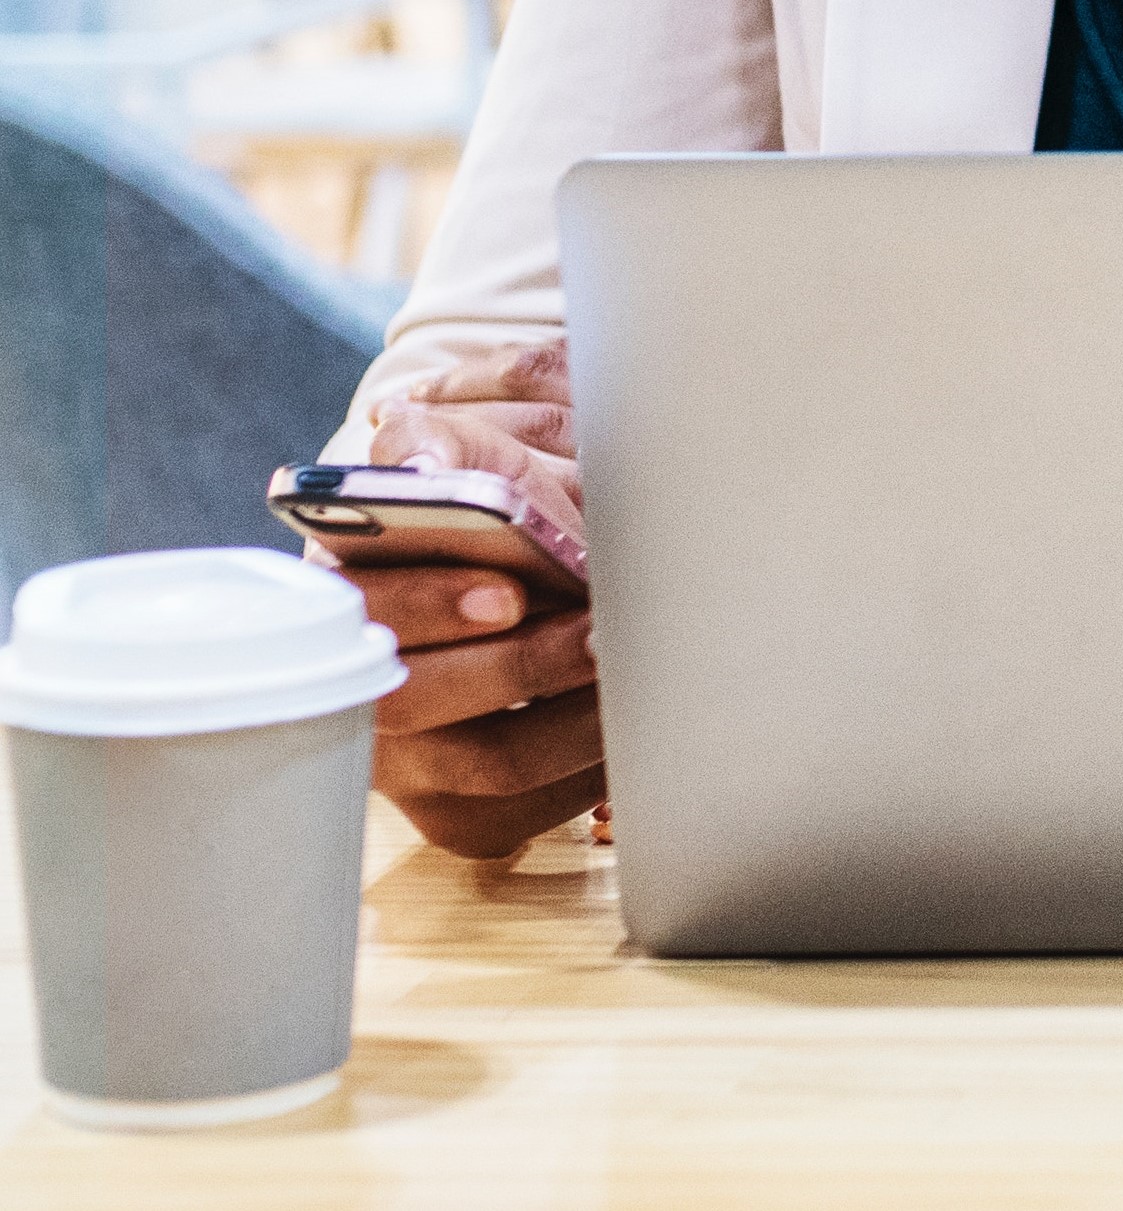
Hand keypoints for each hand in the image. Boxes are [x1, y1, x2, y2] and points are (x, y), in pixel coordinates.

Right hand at [345, 340, 605, 859]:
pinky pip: (529, 807)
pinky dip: (589, 764)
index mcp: (344, 599)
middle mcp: (362, 691)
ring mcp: (411, 766)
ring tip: (637, 669)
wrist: (493, 589)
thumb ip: (441, 447)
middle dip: (518, 666)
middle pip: (418, 701)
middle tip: (599, 634)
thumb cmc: (479, 524)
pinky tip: (639, 716)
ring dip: (571, 720)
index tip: (506, 593)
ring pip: (489, 763)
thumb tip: (418, 453)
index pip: (362, 612)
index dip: (427, 605)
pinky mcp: (465, 816)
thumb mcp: (457, 468)